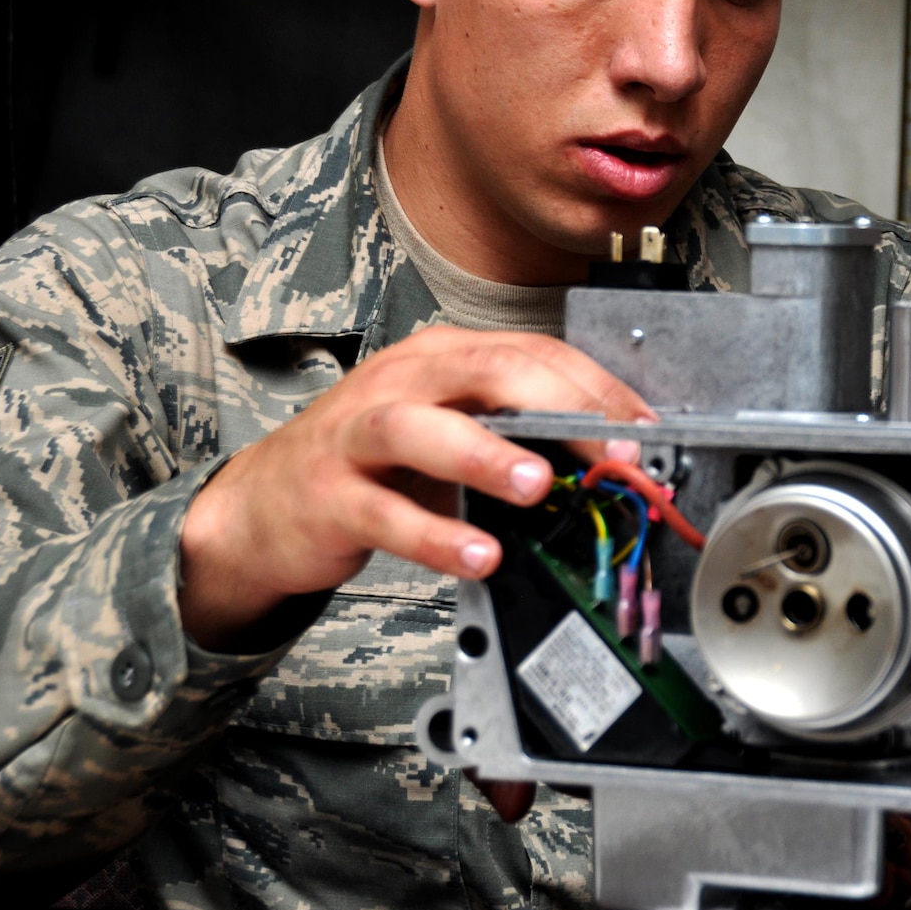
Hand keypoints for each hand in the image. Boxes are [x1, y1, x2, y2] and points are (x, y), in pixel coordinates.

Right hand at [179, 326, 652, 651]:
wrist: (266, 503)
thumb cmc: (374, 460)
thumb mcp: (452, 427)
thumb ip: (520, 430)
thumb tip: (611, 454)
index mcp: (443, 356)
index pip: (533, 354)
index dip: (596, 388)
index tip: (643, 429)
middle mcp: (402, 381)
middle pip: (486, 372)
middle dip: (559, 407)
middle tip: (611, 448)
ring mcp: (358, 434)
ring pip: (422, 429)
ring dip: (485, 454)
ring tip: (538, 484)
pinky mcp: (329, 494)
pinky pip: (386, 515)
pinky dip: (435, 536)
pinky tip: (478, 556)